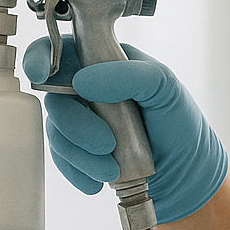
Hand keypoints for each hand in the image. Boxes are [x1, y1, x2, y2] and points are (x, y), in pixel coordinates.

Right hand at [23, 36, 227, 223]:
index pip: (61, 49)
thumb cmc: (180, 123)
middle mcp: (87, 90)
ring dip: (81, 155)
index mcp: (104, 62)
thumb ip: (129, 75)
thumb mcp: (165, 87)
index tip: (41, 75)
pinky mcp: (80, 153)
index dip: (41, 57)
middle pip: (54, 98)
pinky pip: (63, 160)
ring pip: (57, 133)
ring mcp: (81, 122)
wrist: (187, 175)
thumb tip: (84, 81)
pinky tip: (101, 180)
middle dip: (75, 125)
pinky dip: (79, 173)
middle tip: (106, 144)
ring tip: (112, 169)